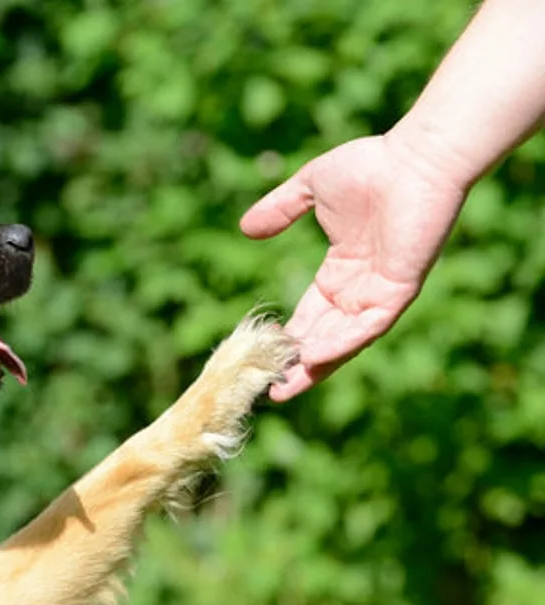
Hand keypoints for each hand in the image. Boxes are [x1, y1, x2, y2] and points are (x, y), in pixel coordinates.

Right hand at [240, 134, 468, 400]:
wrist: (416, 158)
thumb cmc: (370, 166)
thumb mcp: (310, 189)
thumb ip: (279, 210)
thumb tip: (246, 228)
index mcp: (342, 270)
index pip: (312, 314)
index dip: (289, 337)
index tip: (264, 355)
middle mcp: (361, 289)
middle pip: (325, 337)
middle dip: (299, 363)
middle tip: (271, 388)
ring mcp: (380, 292)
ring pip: (345, 340)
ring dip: (317, 365)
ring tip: (287, 386)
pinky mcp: (398, 291)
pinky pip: (368, 327)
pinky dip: (342, 344)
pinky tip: (313, 357)